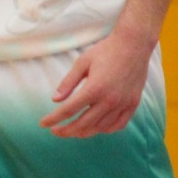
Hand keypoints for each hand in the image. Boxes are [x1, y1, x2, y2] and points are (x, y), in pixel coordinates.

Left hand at [39, 29, 153, 137]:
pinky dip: (104, 130)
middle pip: (83, 124)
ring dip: (83, 132)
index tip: (43, 123)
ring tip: (72, 130)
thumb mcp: (82, 62)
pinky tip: (95, 127)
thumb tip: (55, 100)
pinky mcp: (133, 105)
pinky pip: (118, 125)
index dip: (54, 119)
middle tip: (55, 131)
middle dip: (66, 131)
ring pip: (100, 128)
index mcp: (94, 88)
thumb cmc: (106, 51)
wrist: (134, 45)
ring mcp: (123, 104)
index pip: (69, 110)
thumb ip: (68, 82)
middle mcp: (109, 100)